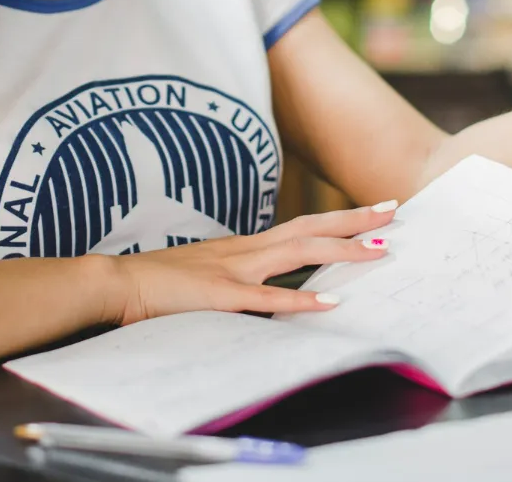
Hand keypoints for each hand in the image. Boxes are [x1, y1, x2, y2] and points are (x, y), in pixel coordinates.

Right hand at [104, 203, 396, 324]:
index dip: (339, 219)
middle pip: (310, 227)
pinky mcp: (220, 296)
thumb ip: (238, 281)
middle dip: (355, 219)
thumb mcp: (206, 277)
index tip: (373, 213)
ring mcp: (234, 270)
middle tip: (395, 211)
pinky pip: (268, 298)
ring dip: (342, 249)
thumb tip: (267, 293)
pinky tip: (330, 301)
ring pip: (298, 252)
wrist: (116, 283)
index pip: (301, 226)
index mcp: (243, 248)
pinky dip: (302, 298)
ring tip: (379, 250)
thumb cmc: (157, 284)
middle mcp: (245, 251)